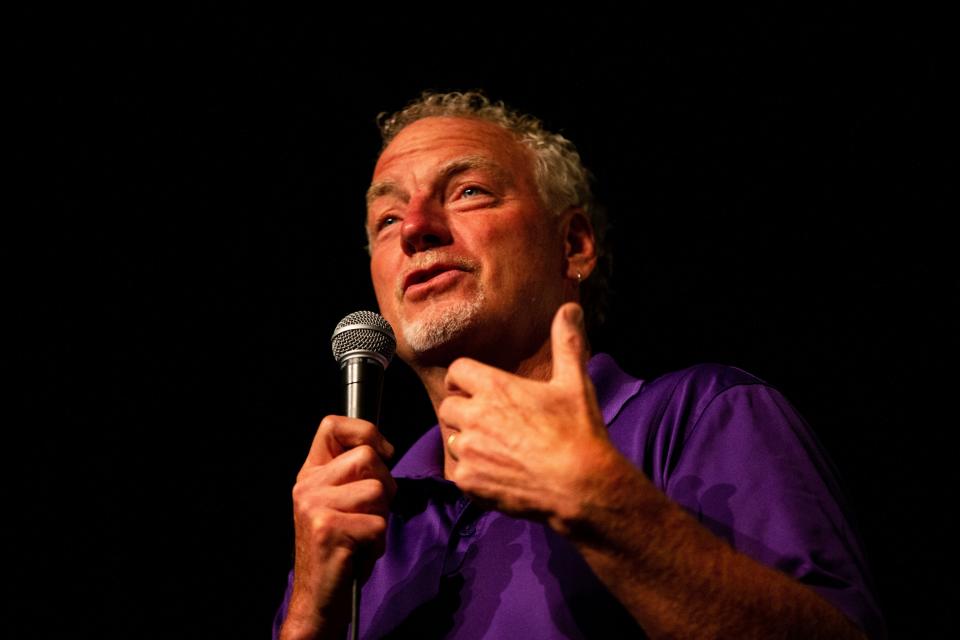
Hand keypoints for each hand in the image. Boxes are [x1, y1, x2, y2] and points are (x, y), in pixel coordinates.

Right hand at [281, 416, 396, 638]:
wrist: (318, 597)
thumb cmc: (341, 547)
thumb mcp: (343, 502)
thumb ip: (354, 474)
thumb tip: (384, 449)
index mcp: (311, 473)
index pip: (332, 424)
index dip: (365, 431)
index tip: (382, 453)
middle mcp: (307, 485)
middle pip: (367, 456)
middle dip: (385, 485)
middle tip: (371, 512)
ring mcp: (314, 506)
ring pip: (377, 489)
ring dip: (381, 516)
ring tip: (362, 534)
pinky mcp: (328, 530)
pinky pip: (377, 523)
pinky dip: (377, 542)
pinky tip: (359, 553)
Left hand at [438, 302, 617, 531]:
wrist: (580, 486)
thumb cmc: (578, 432)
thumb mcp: (575, 382)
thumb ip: (566, 342)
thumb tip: (570, 309)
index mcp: (495, 388)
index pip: (457, 370)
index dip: (465, 378)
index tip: (476, 388)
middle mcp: (475, 416)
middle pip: (449, 406)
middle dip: (464, 411)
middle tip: (490, 422)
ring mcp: (469, 451)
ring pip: (452, 440)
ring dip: (468, 442)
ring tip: (498, 449)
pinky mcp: (469, 481)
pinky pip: (458, 473)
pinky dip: (473, 474)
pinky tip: (499, 473)